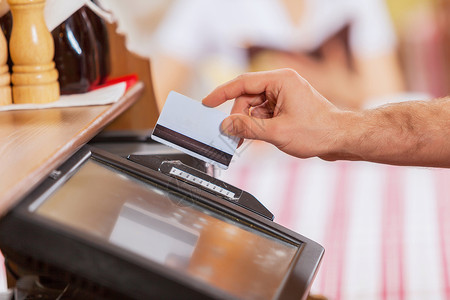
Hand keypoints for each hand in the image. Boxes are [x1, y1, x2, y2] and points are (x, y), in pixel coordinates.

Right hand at [202, 69, 346, 159]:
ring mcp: (284, 95)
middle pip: (247, 97)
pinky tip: (256, 138)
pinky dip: (257, 125)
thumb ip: (248, 128)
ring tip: (245, 141)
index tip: (207, 103)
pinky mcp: (286, 106)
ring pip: (253, 107)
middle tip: (231, 136)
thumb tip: (226, 126)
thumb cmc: (318, 131)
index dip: (221, 93)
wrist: (342, 138)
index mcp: (280, 80)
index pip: (242, 82)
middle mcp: (281, 84)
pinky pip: (263, 113)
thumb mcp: (277, 132)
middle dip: (238, 117)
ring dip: (248, 123)